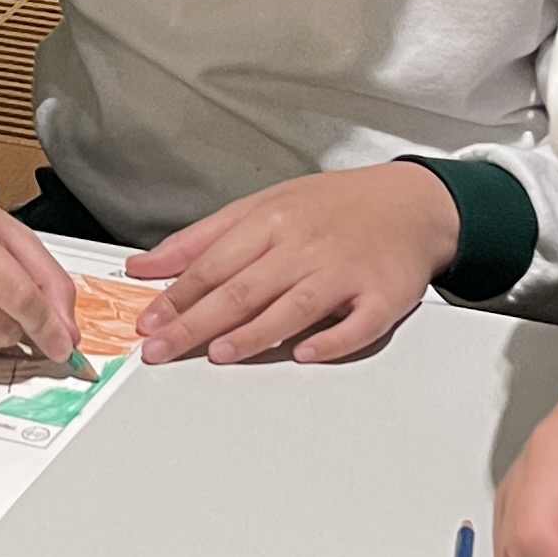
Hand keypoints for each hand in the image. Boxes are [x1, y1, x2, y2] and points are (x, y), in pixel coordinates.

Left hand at [128, 164, 458, 364]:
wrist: (412, 202)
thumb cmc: (334, 207)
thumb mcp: (262, 204)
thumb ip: (201, 238)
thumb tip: (145, 265)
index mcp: (271, 222)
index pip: (213, 264)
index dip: (176, 297)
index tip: (148, 322)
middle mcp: (304, 246)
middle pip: (242, 289)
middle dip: (195, 322)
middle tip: (162, 349)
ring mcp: (344, 272)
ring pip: (293, 306)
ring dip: (254, 333)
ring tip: (218, 353)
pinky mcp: (383, 296)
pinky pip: (357, 324)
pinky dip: (332, 341)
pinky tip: (306, 354)